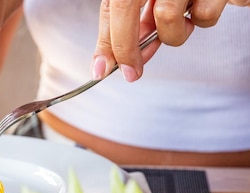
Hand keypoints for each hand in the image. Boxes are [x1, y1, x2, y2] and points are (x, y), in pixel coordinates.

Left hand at [91, 0, 244, 81]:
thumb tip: (117, 59)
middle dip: (127, 47)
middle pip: (126, 6)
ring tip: (184, 19)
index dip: (106, 40)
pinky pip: (204, 16)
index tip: (101, 68)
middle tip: (131, 71)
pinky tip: (206, 4)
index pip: (113, 6)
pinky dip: (204, 19)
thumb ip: (135, 22)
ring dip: (173, 33)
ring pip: (167, 17)